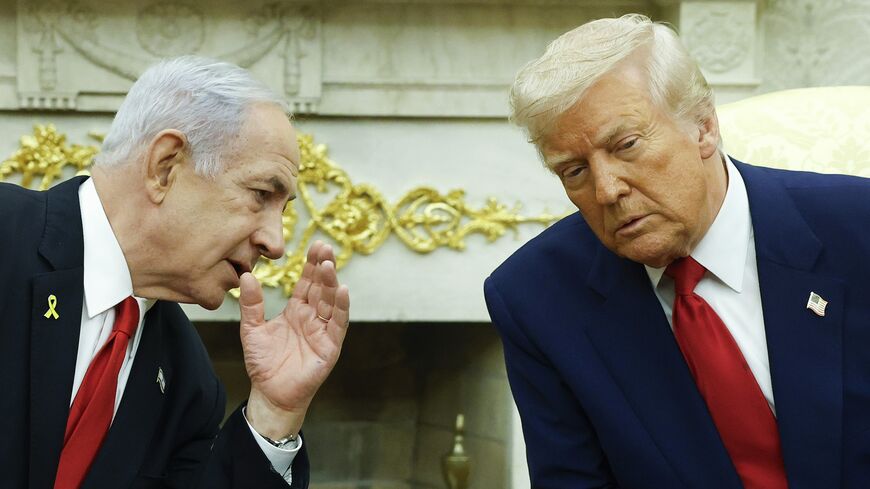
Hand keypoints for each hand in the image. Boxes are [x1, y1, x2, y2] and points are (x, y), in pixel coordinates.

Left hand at [238, 241, 349, 437]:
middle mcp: (313, 317)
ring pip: (331, 302)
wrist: (270, 393)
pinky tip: (343, 290)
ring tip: (328, 264)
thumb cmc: (263, 363)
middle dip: (324, 267)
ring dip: (332, 282)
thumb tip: (246, 276)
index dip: (311, 264)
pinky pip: (339, 323)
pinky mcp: (330, 346)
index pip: (308, 282)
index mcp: (297, 310)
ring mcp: (323, 330)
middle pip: (322, 287)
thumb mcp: (251, 329)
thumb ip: (251, 304)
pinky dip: (342, 307)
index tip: (315, 244)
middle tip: (324, 247)